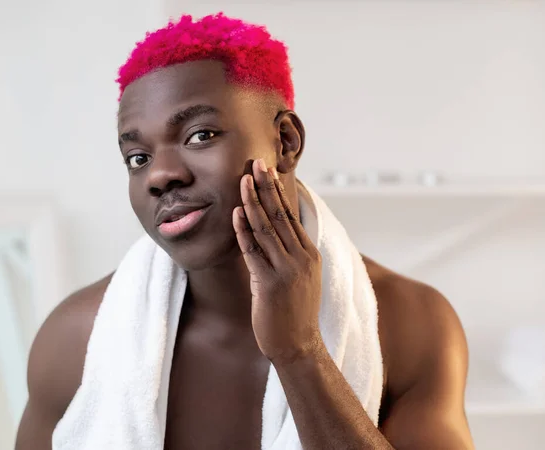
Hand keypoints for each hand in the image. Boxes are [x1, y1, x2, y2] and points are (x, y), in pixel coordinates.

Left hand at [232, 159, 323, 364]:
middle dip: (266, 187)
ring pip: (267, 228)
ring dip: (253, 202)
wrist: (299, 345)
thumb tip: (270, 230)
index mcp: (308, 253)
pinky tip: (236, 214)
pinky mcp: (270, 283)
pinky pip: (254, 251)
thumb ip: (287, 252)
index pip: (290, 214)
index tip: (266, 170)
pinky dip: (244, 231)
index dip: (276, 191)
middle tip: (256, 163)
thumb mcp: (298, 276)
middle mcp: (300, 257)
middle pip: (280, 214)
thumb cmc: (294, 311)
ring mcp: (287, 270)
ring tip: (242, 180)